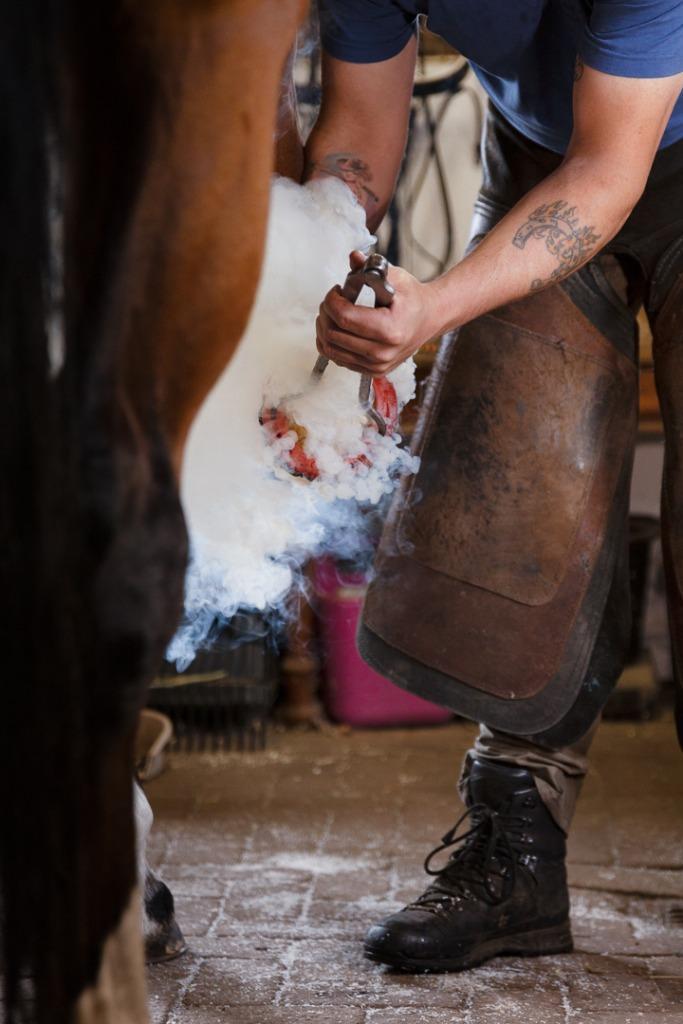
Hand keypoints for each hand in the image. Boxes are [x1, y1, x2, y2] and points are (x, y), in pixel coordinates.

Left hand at [315, 251, 440, 376]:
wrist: (430, 319)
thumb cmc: (413, 298)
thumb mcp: (395, 277)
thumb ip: (370, 268)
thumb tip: (353, 257)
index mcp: (390, 329)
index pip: (344, 317)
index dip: (331, 300)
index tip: (336, 290)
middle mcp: (383, 352)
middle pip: (333, 334)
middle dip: (325, 312)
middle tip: (332, 300)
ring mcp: (377, 365)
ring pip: (331, 349)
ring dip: (324, 328)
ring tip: (332, 313)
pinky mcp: (372, 371)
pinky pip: (338, 359)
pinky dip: (331, 343)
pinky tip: (337, 327)